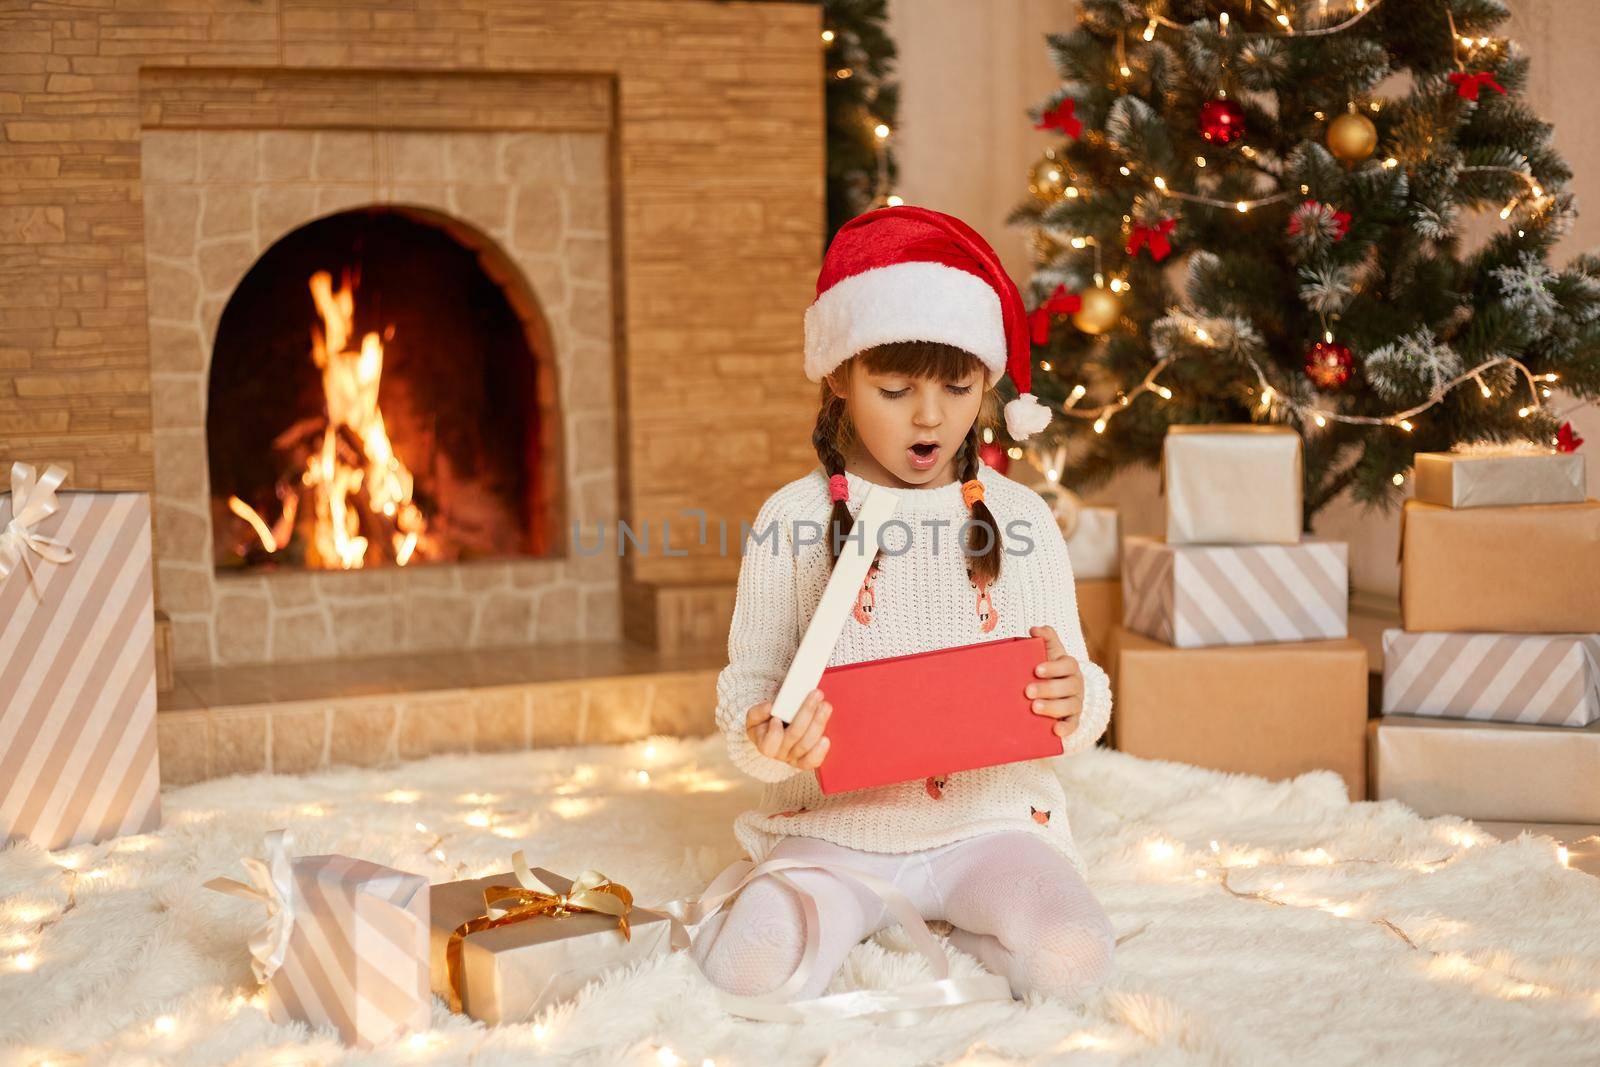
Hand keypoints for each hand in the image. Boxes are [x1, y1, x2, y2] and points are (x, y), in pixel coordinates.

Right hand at [746, 688, 832, 769]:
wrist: (774, 733)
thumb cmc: (765, 723)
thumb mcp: (755, 717)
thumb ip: (758, 712)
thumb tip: (769, 707)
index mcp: (764, 744)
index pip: (768, 744)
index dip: (774, 733)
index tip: (777, 718)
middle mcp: (779, 753)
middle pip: (794, 736)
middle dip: (806, 713)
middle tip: (815, 694)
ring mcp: (793, 758)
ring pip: (807, 744)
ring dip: (818, 723)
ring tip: (825, 706)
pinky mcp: (806, 760)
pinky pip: (813, 760)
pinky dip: (820, 751)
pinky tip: (826, 739)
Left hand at [1027, 625, 1082, 740]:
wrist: (1059, 690)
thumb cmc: (1048, 668)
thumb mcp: (1048, 651)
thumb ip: (1044, 638)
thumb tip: (1034, 629)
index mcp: (1070, 666)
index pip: (1067, 665)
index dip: (1054, 667)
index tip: (1036, 670)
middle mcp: (1076, 684)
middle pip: (1069, 686)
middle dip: (1048, 689)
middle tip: (1027, 691)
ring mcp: (1076, 702)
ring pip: (1071, 705)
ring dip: (1053, 707)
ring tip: (1034, 708)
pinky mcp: (1073, 719)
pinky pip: (1073, 725)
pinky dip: (1066, 728)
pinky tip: (1055, 731)